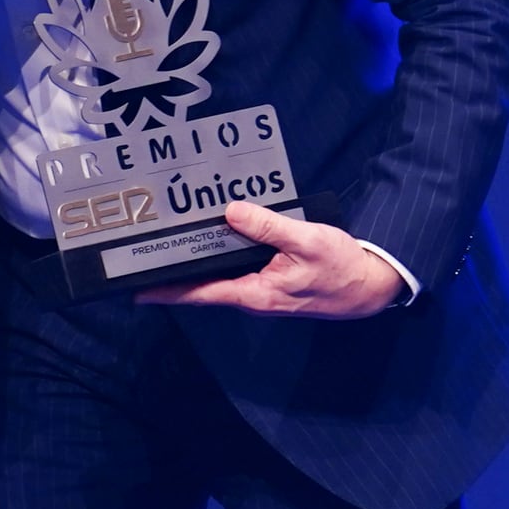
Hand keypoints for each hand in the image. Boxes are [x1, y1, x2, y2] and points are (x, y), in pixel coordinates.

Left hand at [134, 201, 404, 317]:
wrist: (371, 285)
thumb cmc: (341, 267)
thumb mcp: (305, 241)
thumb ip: (267, 227)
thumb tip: (231, 212)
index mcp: (256, 293)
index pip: (201, 294)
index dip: (168, 292)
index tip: (137, 291)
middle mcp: (254, 296)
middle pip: (206, 286)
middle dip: (177, 274)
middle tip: (148, 256)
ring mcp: (264, 291)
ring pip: (223, 277)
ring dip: (200, 264)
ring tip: (173, 244)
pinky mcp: (274, 282)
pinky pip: (240, 269)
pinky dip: (224, 257)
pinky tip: (218, 238)